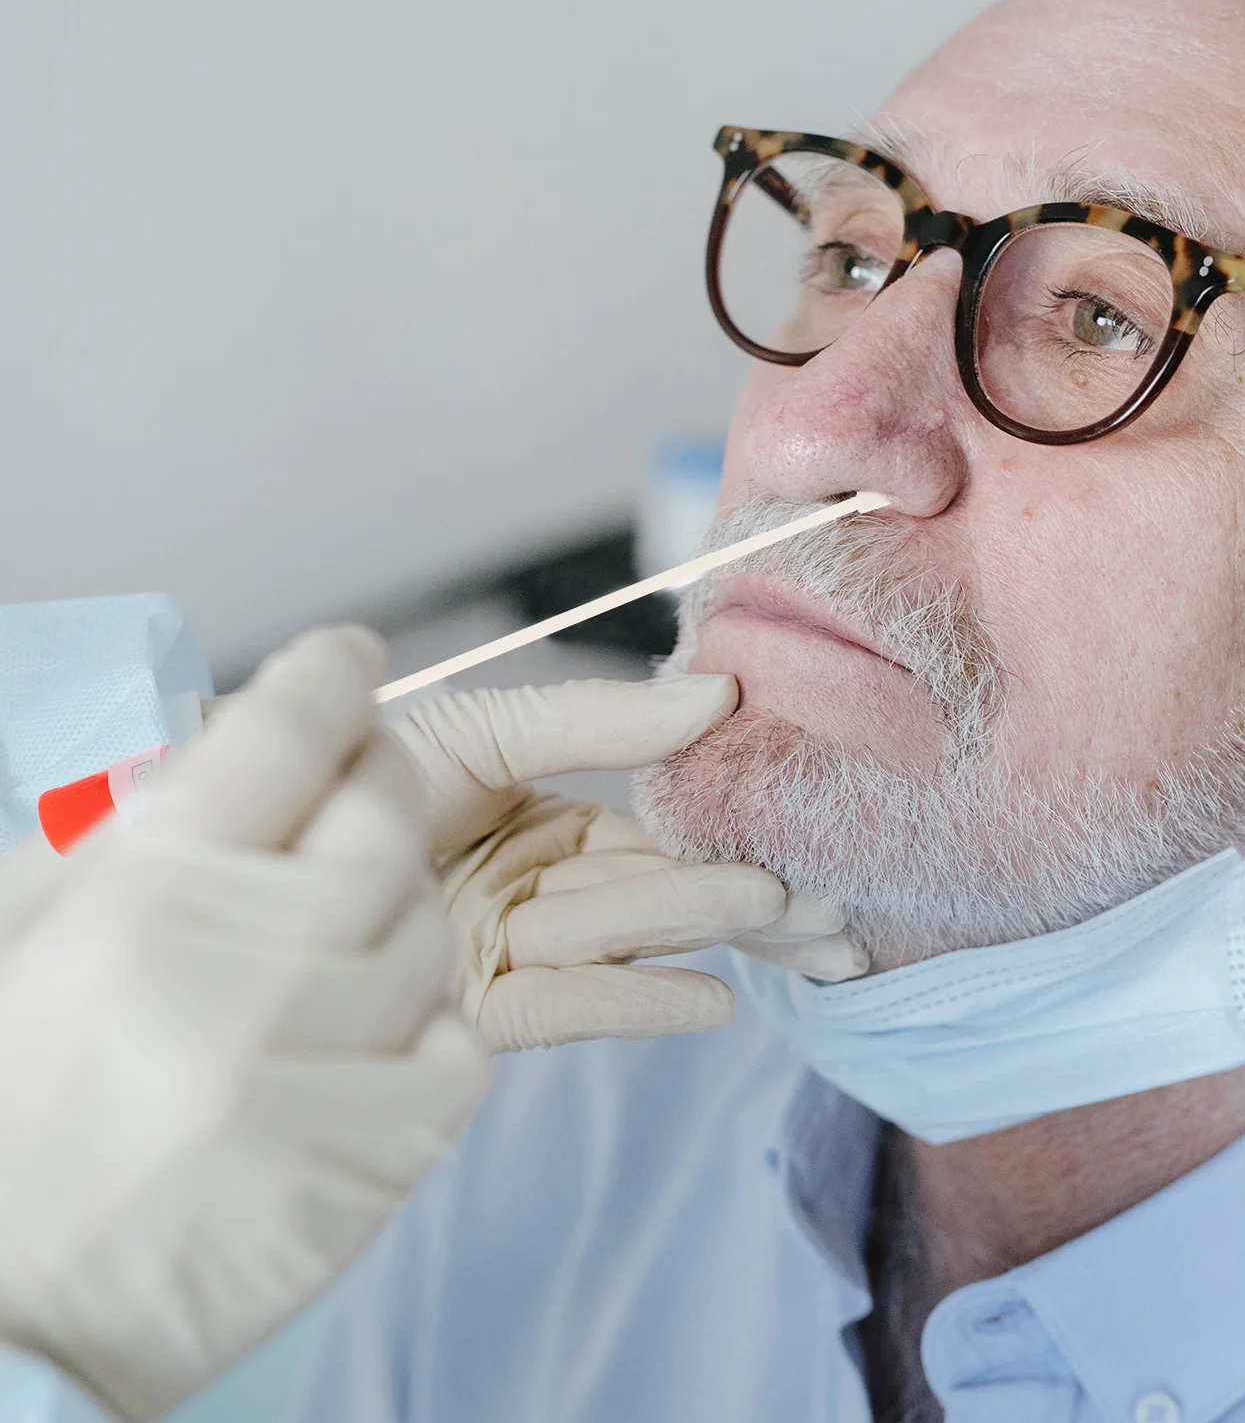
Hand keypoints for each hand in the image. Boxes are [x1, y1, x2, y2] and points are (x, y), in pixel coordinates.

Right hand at [0, 628, 487, 1421]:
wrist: (14, 1326)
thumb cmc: (9, 1122)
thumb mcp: (22, 943)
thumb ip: (124, 836)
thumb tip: (222, 749)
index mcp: (144, 897)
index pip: (281, 732)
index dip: (330, 676)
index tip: (352, 657)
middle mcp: (251, 964)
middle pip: (384, 810)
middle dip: (376, 783)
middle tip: (352, 797)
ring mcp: (332, 1057)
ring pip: (432, 921)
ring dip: (394, 918)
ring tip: (325, 955)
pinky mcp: (390, 1143)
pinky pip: (459, 1033)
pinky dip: (424, 1023)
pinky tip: (358, 1040)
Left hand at [395, 675, 864, 1051]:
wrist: (244, 846)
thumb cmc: (359, 772)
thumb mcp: (485, 728)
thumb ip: (595, 718)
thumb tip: (718, 692)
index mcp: (546, 819)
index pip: (654, 825)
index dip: (727, 826)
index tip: (805, 830)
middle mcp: (539, 887)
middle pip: (655, 888)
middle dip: (745, 897)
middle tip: (834, 909)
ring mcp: (510, 950)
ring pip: (623, 936)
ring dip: (707, 931)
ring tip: (793, 927)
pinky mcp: (473, 1012)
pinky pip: (565, 1005)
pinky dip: (635, 1000)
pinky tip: (711, 1001)